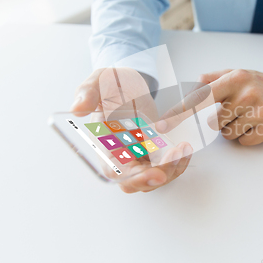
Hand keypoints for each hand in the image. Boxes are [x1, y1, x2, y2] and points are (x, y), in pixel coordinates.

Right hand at [71, 68, 192, 192]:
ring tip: (184, 148)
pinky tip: (185, 148)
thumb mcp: (99, 81)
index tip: (156, 174)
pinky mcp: (152, 152)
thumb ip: (88, 93)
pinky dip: (177, 162)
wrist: (128, 81)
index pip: (116, 171)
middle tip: (177, 155)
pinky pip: (165, 167)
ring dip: (172, 169)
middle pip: (137, 182)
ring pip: (154, 178)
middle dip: (159, 175)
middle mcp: (119, 155)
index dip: (135, 177)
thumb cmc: (112, 82)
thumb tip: (77, 108)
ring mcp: (137, 156)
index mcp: (104, 143)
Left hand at [157, 69, 262, 145]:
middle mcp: (247, 94)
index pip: (201, 98)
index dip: (179, 114)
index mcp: (235, 78)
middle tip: (235, 110)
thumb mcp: (236, 74)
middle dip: (218, 121)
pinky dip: (246, 136)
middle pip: (212, 122)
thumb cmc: (257, 84)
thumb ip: (211, 79)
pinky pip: (243, 141)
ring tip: (247, 116)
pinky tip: (257, 124)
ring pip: (227, 134)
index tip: (162, 126)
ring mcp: (260, 112)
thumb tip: (188, 88)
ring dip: (232, 129)